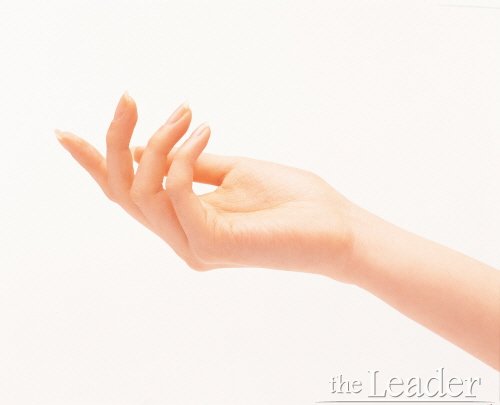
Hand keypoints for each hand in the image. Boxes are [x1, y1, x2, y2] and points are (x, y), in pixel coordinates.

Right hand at [56, 93, 355, 281]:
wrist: (336, 227)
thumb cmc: (292, 200)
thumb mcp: (234, 171)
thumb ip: (194, 164)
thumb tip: (161, 145)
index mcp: (185, 222)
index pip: (129, 194)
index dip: (95, 164)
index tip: (65, 134)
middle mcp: (181, 237)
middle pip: (123, 192)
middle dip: (116, 140)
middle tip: (131, 98)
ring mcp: (193, 245)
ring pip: (141, 191)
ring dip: (157, 141)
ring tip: (187, 113)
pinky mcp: (210, 243)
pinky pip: (175, 191)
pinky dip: (182, 155)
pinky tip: (203, 131)